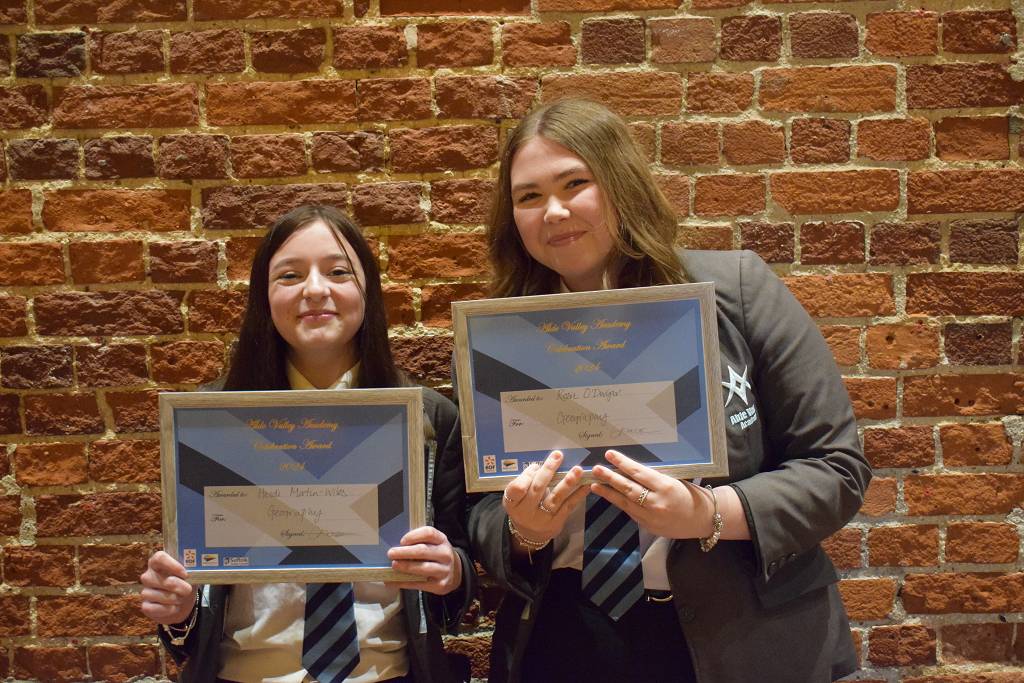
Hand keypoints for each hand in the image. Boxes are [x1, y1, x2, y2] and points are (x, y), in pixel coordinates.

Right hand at [140, 551, 197, 624]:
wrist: (180, 603)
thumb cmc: (184, 583)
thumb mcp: (189, 574)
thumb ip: (189, 569)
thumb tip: (194, 569)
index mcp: (158, 563)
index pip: (159, 558)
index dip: (173, 565)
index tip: (185, 574)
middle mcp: (148, 576)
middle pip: (162, 579)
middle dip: (179, 587)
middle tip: (188, 590)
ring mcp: (145, 591)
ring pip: (160, 596)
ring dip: (175, 599)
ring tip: (181, 598)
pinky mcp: (145, 606)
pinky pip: (156, 608)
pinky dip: (169, 609)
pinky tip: (175, 607)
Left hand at [386, 526, 462, 595]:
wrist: (455, 572)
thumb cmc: (437, 555)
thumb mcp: (434, 544)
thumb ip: (420, 542)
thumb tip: (396, 546)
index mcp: (442, 540)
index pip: (429, 533)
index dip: (413, 536)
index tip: (402, 541)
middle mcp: (445, 554)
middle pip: (423, 551)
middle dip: (404, 552)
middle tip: (391, 553)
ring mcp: (444, 570)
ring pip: (422, 568)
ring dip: (406, 566)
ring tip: (394, 565)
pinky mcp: (440, 585)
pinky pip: (420, 584)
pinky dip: (405, 582)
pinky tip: (394, 581)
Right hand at [503, 450, 588, 544]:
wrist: (530, 533)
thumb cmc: (523, 506)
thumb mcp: (516, 497)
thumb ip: (526, 482)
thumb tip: (543, 466)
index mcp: (512, 503)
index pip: (517, 488)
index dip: (527, 475)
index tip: (535, 465)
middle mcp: (526, 512)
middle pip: (538, 489)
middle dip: (548, 470)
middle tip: (558, 456)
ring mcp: (542, 519)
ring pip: (555, 498)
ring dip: (568, 482)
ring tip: (577, 470)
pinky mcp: (556, 523)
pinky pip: (568, 506)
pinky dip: (578, 495)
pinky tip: (585, 485)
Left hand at [591, 450, 713, 539]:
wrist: (703, 519)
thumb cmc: (691, 495)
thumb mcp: (674, 481)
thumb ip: (654, 479)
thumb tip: (631, 471)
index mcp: (665, 487)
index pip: (639, 473)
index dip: (622, 463)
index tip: (609, 455)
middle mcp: (657, 502)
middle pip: (628, 488)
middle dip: (610, 478)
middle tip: (595, 469)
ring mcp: (652, 517)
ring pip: (625, 503)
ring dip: (609, 493)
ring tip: (594, 484)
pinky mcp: (649, 527)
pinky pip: (631, 513)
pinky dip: (620, 503)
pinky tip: (611, 496)